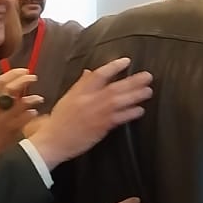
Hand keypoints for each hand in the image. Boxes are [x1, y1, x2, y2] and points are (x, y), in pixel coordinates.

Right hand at [0, 66, 42, 155]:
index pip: (1, 81)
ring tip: (39, 98)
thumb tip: (24, 79)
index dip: (13, 73)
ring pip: (17, 104)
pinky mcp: (11, 129)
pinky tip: (35, 112)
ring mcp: (4, 119)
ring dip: (30, 99)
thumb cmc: (2, 123)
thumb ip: (9, 94)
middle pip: (8, 89)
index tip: (25, 70)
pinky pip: (23, 118)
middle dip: (22, 80)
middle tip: (34, 78)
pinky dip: (30, 113)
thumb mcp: (0, 106)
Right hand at [26, 57, 153, 168]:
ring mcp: (96, 113)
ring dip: (136, 95)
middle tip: (148, 76)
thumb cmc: (60, 120)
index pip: (99, 74)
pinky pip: (120, 118)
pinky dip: (130, 113)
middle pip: (115, 87)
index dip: (114, 66)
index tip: (126, 61)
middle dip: (133, 81)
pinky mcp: (101, 127)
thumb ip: (81, 84)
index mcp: (79, 91)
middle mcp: (89, 100)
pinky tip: (140, 110)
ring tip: (148, 91)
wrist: (53, 141)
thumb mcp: (68, 98)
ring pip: (119, 101)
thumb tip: (89, 72)